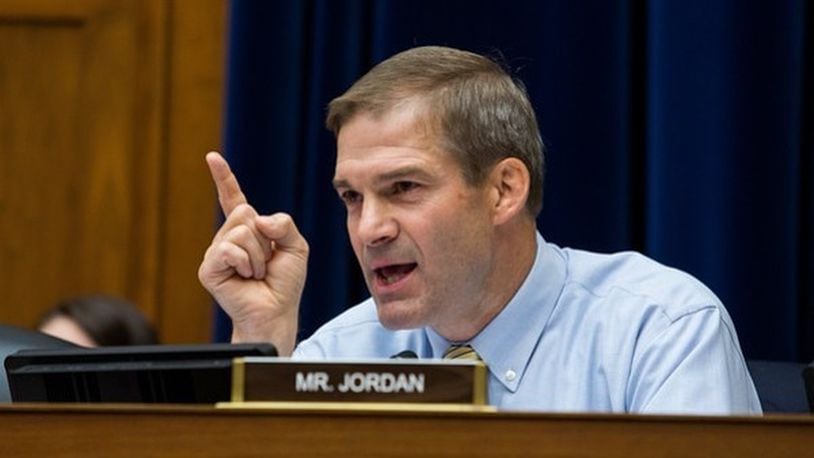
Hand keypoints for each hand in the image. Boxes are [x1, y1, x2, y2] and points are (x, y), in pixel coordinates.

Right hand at [198, 152, 307, 355]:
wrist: (276, 312)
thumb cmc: (285, 282)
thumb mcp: (296, 246)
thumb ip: (285, 223)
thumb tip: (258, 220)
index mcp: (247, 230)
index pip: (233, 199)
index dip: (224, 178)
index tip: (212, 157)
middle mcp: (228, 238)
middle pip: (244, 213)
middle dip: (264, 238)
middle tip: (266, 262)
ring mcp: (216, 253)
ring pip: (240, 231)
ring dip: (258, 254)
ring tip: (257, 273)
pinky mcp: (209, 268)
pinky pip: (230, 249)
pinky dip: (247, 262)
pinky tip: (246, 277)